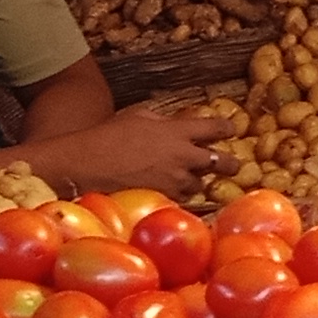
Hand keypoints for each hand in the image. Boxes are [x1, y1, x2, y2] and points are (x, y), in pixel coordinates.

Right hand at [18, 104, 237, 195]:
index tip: (231, 130)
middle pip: (220, 161)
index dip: (226, 128)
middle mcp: (182, 157)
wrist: (85, 165)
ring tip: (185, 179)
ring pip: (199, 184)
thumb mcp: (137, 117)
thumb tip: (173, 126)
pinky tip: (168, 194)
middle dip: (230, 163)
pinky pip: (179, 200)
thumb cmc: (105, 137)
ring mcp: (174, 182)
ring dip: (195, 181)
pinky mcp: (163, 200)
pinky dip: (177, 197)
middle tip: (232, 164)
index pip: (214, 127)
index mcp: (176, 131)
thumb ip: (162, 122)